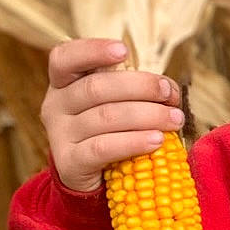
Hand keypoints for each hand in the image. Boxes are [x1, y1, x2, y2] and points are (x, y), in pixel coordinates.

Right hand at [41, 38, 185, 195]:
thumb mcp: (117, 103)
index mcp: (64, 82)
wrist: (93, 179)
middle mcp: (55, 105)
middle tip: (169, 94)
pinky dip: (134, 142)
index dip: (93, 51)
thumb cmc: (111, 131)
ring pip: (105, 117)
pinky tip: (157, 140)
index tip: (124, 50)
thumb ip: (136, 89)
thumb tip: (168, 88)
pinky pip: (103, 148)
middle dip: (140, 87)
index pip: (65, 57)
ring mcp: (59, 134)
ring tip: (174, 120)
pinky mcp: (69, 162)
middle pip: (96, 88)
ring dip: (147, 116)